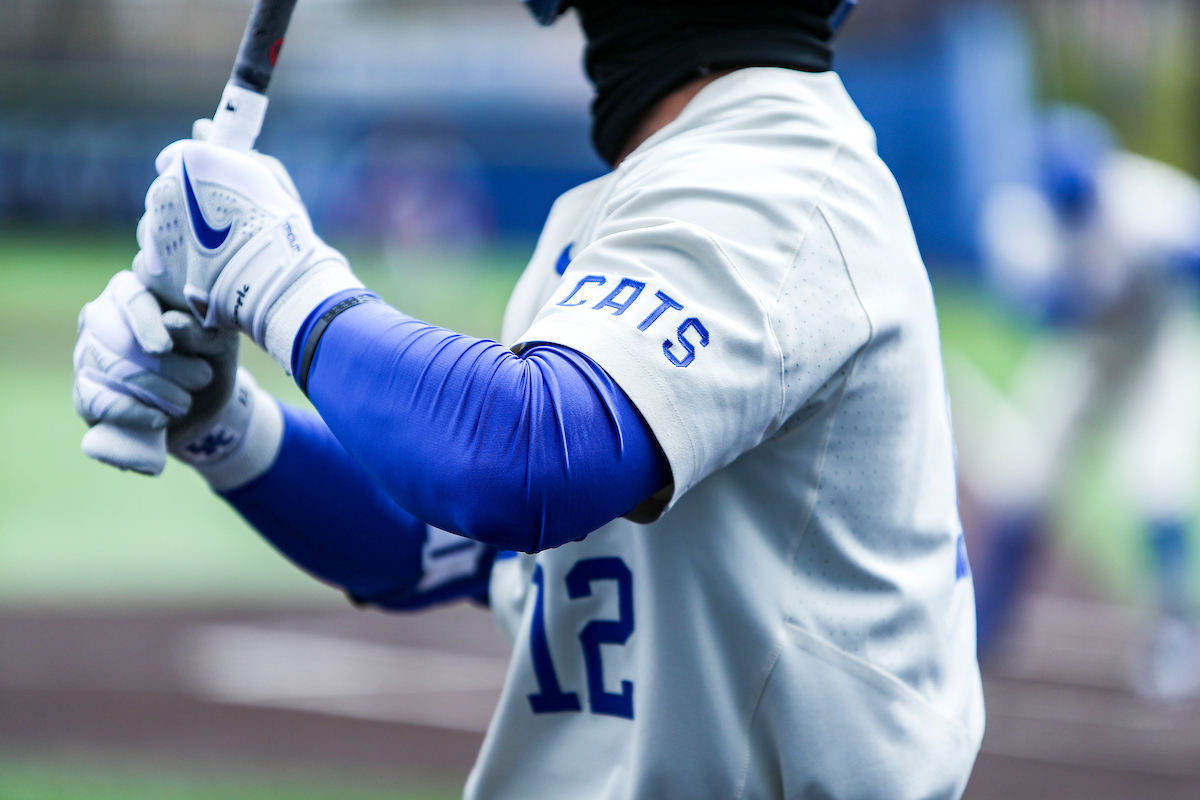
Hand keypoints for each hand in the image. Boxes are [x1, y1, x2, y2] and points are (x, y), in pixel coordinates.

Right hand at [74, 271, 224, 473]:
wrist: (202, 401)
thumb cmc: (208, 357)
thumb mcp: (216, 342)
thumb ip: (198, 329)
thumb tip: (172, 322)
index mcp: (133, 290)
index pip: (132, 299)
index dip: (147, 324)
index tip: (164, 349)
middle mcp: (101, 315)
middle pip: (122, 341)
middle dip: (167, 367)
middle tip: (203, 378)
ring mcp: (87, 353)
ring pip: (112, 371)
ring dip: (157, 391)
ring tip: (187, 401)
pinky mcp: (84, 390)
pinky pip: (97, 402)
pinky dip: (133, 413)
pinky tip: (160, 419)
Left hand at [132, 122, 360, 368]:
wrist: (273, 279)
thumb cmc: (278, 224)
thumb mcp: (265, 175)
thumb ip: (231, 149)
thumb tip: (202, 127)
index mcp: (188, 163)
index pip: (173, 161)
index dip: (193, 177)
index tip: (209, 191)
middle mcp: (163, 193)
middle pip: (162, 197)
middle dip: (182, 208)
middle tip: (215, 228)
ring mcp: (152, 233)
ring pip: (152, 230)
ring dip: (170, 238)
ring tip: (204, 256)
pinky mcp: (151, 271)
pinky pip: (150, 263)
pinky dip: (166, 268)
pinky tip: (192, 275)